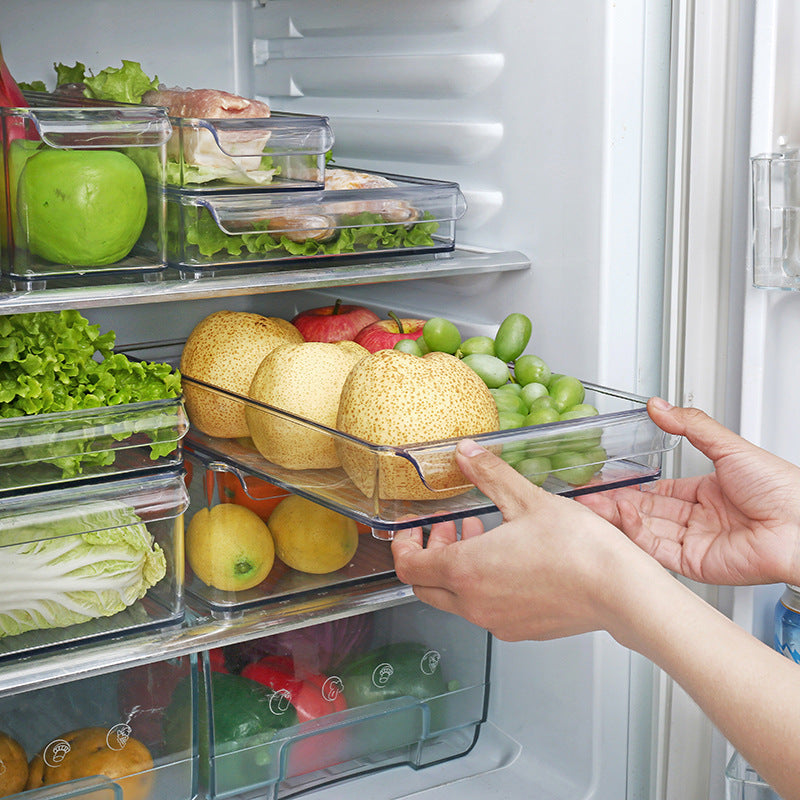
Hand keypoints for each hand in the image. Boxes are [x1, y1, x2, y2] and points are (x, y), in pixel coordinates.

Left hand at [391, 439, 659, 642]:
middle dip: (430, 553)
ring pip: (456, 599)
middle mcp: (475, 603)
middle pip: (426, 586)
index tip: (413, 528)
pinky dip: (482, 584)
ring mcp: (497, 621)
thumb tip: (466, 453)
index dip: (402, 544)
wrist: (621, 592)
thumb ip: (489, 474)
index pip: (408, 567)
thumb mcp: (526, 499)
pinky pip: (484, 610)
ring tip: (482, 533)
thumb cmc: (579, 551)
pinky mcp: (520, 629)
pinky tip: (509, 559)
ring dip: (457, 566)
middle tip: (448, 527)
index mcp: (466, 571)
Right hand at [578, 397, 799, 585]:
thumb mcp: (730, 447)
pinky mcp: (695, 565)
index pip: (656, 492)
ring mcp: (696, 543)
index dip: (629, 486)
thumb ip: (690, 426)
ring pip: (645, 530)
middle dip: (613, 502)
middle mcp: (699, 520)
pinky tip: (620, 515)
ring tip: (592, 503)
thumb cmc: (782, 489)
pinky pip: (657, 549)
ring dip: (617, 517)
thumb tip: (659, 405)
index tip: (603, 479)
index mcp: (706, 494)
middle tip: (585, 494)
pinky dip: (635, 534)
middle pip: (645, 512)